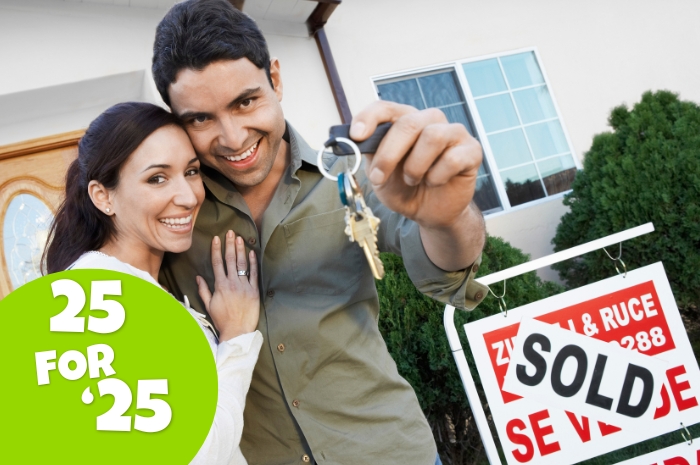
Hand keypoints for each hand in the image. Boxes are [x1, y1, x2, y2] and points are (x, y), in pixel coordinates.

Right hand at [196, 231, 259, 340]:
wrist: (237, 331)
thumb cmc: (222, 319)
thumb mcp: (209, 305)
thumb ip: (203, 289)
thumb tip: (198, 277)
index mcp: (220, 285)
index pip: (217, 263)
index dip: (216, 249)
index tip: (216, 238)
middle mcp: (232, 283)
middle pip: (230, 259)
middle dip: (229, 244)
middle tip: (230, 232)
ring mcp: (244, 286)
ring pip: (242, 264)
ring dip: (240, 250)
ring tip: (239, 238)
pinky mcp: (254, 291)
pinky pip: (254, 274)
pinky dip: (253, 263)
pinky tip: (252, 253)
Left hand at [350, 101, 481, 228]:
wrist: (430, 212)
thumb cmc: (405, 188)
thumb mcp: (379, 175)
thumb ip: (370, 155)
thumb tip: (355, 140)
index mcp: (406, 120)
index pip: (386, 108)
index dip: (370, 118)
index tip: (356, 135)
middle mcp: (430, 120)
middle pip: (409, 123)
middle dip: (389, 154)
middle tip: (378, 177)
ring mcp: (453, 132)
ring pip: (433, 136)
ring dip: (415, 166)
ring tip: (413, 180)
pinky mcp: (472, 150)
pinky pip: (452, 158)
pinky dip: (437, 176)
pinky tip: (434, 182)